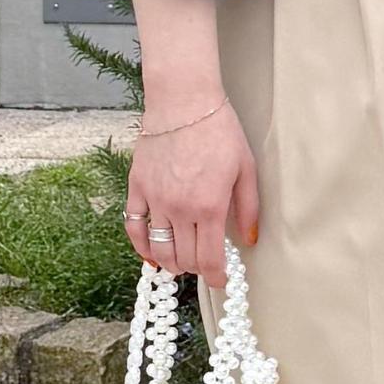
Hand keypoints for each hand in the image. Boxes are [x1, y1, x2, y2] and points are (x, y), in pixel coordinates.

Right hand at [124, 97, 260, 288]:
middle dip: (197, 270)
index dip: (216, 278)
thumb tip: (249, 240)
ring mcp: (155, 199)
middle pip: (185, 259)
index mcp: (210, 206)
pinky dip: (142, 247)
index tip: (221, 282)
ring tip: (182, 263)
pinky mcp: (137, 187)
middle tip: (205, 266)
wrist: (183, 101)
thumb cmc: (219, 131)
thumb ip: (248, 209)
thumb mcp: (245, 169)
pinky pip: (134, 227)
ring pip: (160, 249)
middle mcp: (180, 208)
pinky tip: (151, 255)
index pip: (210, 259)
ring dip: (172, 263)